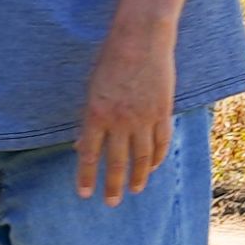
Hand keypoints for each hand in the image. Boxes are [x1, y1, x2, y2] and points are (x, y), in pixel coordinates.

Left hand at [75, 18, 178, 203]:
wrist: (141, 41)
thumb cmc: (109, 63)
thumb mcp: (91, 91)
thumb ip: (88, 121)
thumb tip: (81, 148)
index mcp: (95, 115)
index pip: (89, 155)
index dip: (87, 177)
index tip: (85, 194)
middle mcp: (119, 121)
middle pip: (116, 162)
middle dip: (112, 185)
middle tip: (110, 203)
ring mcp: (143, 118)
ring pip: (141, 158)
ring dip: (137, 177)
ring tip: (134, 190)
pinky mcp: (162, 113)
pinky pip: (160, 143)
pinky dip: (156, 158)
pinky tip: (152, 168)